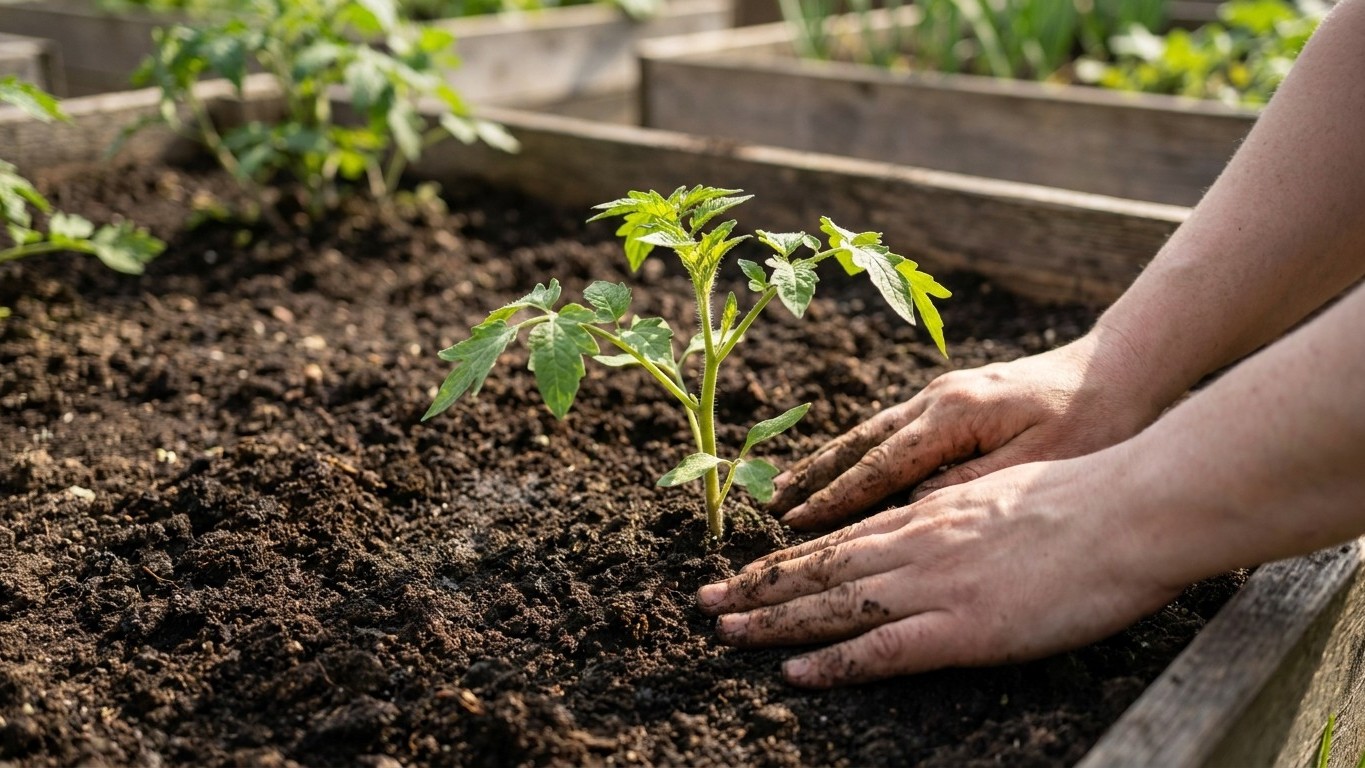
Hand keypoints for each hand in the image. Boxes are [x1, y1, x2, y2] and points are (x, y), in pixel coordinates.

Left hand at [699, 459, 1182, 686]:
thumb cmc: (1082, 500)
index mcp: (929, 513)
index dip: (788, 558)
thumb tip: (920, 520)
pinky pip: (882, 648)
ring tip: (723, 631)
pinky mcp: (963, 626)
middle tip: (705, 602)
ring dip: (773, 619)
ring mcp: (935, 584)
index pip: (840, 540)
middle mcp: (916, 543)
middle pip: (819, 568)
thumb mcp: (999, 492)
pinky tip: (795, 673)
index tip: (747, 571)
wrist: (1129, 509)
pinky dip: (833, 661)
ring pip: (832, 603)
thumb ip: (953, 512)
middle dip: (757, 586)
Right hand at [769, 339, 1155, 529]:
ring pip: (870, 433)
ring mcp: (943, 395)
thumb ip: (973, 483)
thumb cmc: (1092, 420)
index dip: (835, 498)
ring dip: (827, 461)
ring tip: (788, 487)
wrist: (1123, 368)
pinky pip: (891, 428)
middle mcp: (937, 400)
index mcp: (954, 416)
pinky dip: (857, 450)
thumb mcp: (1040, 461)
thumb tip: (914, 504)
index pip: (880, 466)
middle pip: (860, 444)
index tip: (795, 524)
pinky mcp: (954, 398)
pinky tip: (841, 464)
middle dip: (813, 477)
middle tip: (770, 506)